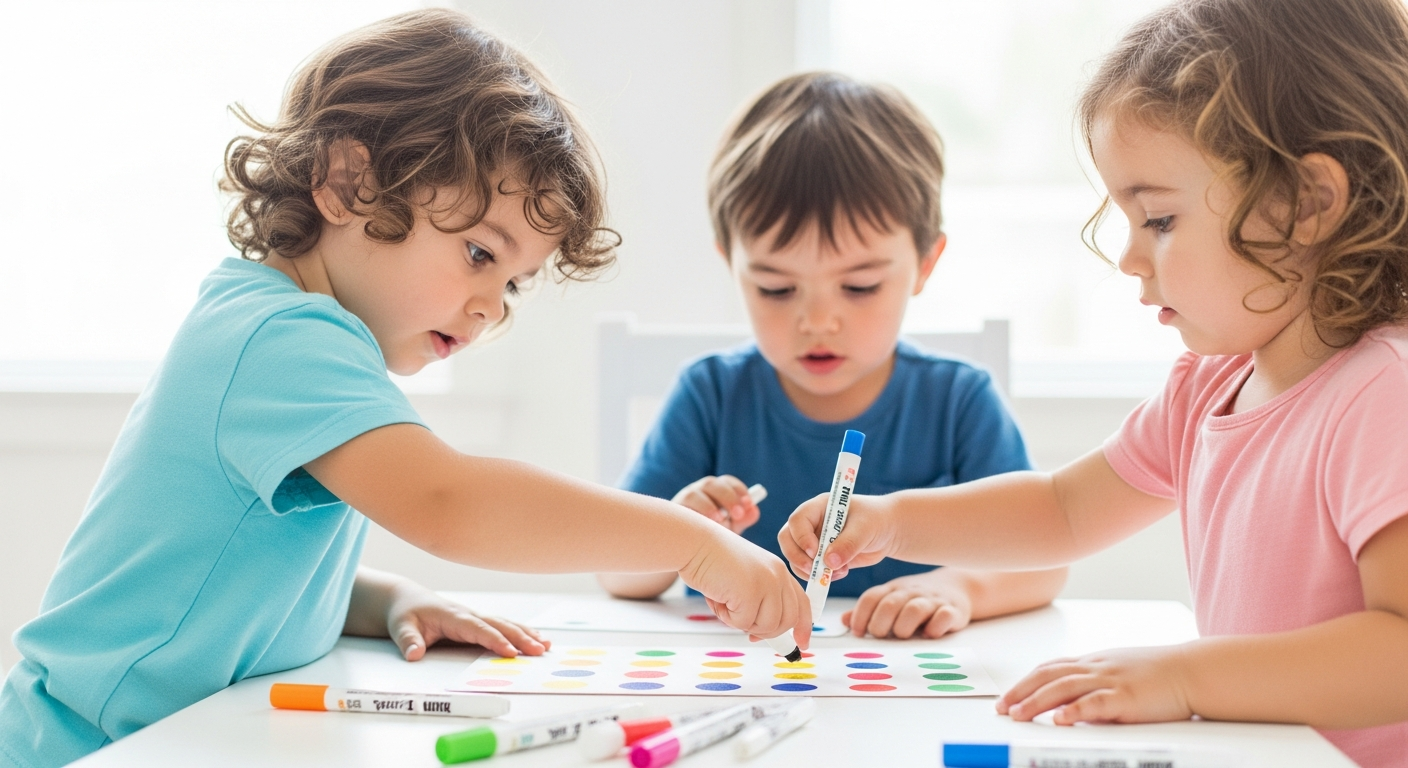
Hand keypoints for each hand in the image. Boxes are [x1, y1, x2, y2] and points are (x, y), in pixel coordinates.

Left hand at [384, 581, 549, 660]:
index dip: (494, 640)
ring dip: (526, 634)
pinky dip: (522, 632)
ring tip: (546, 645)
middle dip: (520, 638)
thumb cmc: (406, 614)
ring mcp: (476, 616)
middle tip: (539, 650)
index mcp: (453, 616)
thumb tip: (414, 655)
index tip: (510, 653)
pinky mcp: (479, 621)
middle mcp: (469, 614)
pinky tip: (537, 639)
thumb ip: (408, 640)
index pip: (478, 629)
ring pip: (506, 624)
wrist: (407, 599)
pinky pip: (504, 626)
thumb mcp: (400, 627)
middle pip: (499, 625)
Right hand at [672, 475, 759, 533]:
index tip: (749, 503)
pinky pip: (680, 509)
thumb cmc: (710, 535)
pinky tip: (702, 526)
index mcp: (715, 491)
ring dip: (708, 506)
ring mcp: (683, 500)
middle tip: (739, 514)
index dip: (739, 490)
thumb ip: (742, 520)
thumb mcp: (730, 529)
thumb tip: (754, 510)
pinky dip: (693, 515)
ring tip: (720, 521)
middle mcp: (698, 491)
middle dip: (727, 497)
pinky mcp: (672, 513)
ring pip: (693, 494)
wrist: (684, 550)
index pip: (727, 482)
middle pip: (712, 484)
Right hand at [679, 526, 811, 648]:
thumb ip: (761, 600)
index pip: (802, 603)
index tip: (802, 643)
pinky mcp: (751, 592)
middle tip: (741, 622)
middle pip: (787, 621)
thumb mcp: (746, 579)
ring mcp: (767, 583)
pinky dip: (726, 617)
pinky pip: (743, 623)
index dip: (803, 626)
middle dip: (764, 631)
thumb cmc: (713, 561)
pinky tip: (717, 598)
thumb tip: (762, 632)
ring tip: (725, 602)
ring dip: (742, 623)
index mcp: (779, 571)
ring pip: (767, 626)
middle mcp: (778, 575)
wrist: (695, 544)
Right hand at [779, 493, 898, 580]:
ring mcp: (814, 540)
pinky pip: (809, 570)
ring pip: (795, 557)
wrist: (888, 531)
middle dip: (797, 557)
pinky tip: (841, 573)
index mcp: (818, 507)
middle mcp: (811, 523)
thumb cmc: (876, 520)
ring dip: (810, 570)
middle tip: (814, 570)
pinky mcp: (820, 557)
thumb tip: (829, 562)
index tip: (816, 553)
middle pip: (788, 539)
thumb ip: (848, 544)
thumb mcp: (865, 528)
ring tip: (836, 573)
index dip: (802, 538)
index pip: (797, 521)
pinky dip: (820, 577)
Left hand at [845, 570, 972, 638]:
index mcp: (892, 589)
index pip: (871, 597)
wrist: (956, 587)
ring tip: (903, 636)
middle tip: (880, 636)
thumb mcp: (892, 599)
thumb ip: (870, 611)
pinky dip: (935, 626)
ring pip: (914, 609)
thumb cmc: (916, 599)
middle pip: (889, 604)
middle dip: (880, 624)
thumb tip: (844, 620)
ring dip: (904, 626)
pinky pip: (944, 616)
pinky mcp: (953, 610)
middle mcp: (910, 592)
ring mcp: (932, 600)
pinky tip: (930, 634)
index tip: (858, 633)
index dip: (860, 615)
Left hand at [998, 645, 1194, 724]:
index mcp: (1094, 662)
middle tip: (1002, 708)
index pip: (1051, 668)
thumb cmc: (1160, 673)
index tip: (1008, 696)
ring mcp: (1110, 680)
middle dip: (1021, 692)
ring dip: (1037, 701)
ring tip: (1018, 714)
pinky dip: (1075, 710)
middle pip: (1049, 675)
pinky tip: (1061, 719)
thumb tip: (1073, 701)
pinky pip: (1096, 702)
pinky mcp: (1127, 696)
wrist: (1193, 670)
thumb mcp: (1120, 671)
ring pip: (1064, 687)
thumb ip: (1096, 683)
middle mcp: (1097, 668)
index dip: (1026, 681)